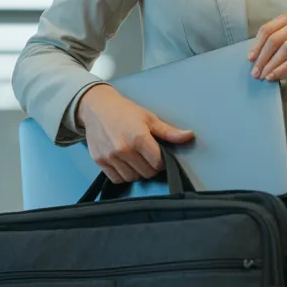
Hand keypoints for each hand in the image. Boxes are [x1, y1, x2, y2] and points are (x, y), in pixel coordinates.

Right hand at [76, 84, 194, 183]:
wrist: (97, 108)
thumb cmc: (125, 111)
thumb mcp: (149, 118)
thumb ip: (169, 132)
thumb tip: (190, 136)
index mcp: (139, 138)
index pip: (158, 163)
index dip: (161, 161)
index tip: (158, 155)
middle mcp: (124, 149)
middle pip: (146, 173)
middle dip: (150, 167)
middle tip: (147, 156)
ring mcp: (110, 156)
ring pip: (132, 178)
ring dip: (137, 172)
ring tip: (136, 159)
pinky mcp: (99, 161)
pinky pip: (117, 179)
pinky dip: (123, 175)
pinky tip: (125, 164)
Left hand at [247, 11, 286, 97]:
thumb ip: (273, 47)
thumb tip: (252, 57)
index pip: (269, 28)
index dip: (257, 45)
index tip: (250, 59)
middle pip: (276, 37)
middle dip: (263, 57)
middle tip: (255, 73)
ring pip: (286, 47)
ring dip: (272, 64)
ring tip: (264, 76)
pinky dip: (285, 68)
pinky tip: (276, 76)